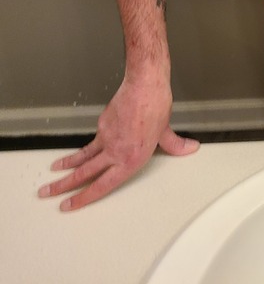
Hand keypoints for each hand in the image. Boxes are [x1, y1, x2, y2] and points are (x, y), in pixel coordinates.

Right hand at [37, 75, 198, 210]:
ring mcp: (107, 138)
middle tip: (46, 193)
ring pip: (82, 157)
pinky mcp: (102, 125)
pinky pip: (92, 141)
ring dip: (66, 167)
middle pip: (84, 173)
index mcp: (132, 159)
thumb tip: (191, 148)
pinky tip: (80, 151)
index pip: (103, 185)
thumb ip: (175, 144)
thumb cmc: (157, 106)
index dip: (84, 198)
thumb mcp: (166, 130)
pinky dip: (83, 149)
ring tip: (51, 174)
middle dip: (64, 186)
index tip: (69, 205)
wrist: (145, 83)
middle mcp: (116, 152)